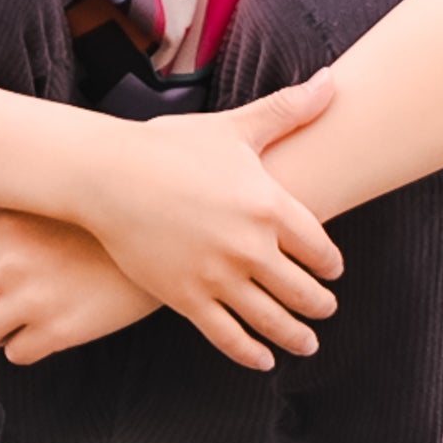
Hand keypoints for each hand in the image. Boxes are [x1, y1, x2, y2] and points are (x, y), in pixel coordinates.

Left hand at [0, 207, 153, 364]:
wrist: (162, 241)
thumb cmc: (101, 218)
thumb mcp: (49, 199)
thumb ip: (4, 211)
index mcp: (1, 224)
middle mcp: (9, 262)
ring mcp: (33, 299)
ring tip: (22, 311)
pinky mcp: (59, 332)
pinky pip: (16, 354)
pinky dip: (27, 344)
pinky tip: (49, 323)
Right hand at [68, 75, 346, 370]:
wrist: (109, 175)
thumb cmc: (173, 147)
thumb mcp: (236, 127)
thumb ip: (289, 111)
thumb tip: (333, 81)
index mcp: (268, 205)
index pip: (318, 247)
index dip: (330, 265)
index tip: (333, 271)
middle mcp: (249, 246)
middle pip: (302, 289)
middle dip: (319, 304)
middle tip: (326, 310)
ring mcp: (217, 276)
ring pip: (270, 319)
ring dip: (295, 335)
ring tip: (307, 343)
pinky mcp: (184, 298)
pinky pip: (227, 335)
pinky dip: (250, 352)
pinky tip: (264, 360)